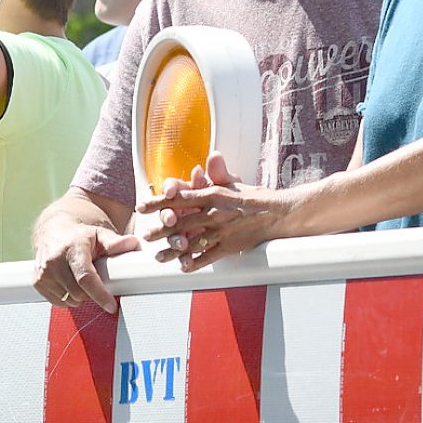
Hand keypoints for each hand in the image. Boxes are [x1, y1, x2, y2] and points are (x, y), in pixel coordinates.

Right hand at [31, 219, 136, 314]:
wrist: (53, 231)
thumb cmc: (78, 236)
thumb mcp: (99, 235)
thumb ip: (116, 243)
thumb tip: (133, 244)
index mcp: (72, 247)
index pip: (86, 277)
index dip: (99, 294)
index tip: (111, 306)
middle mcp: (55, 259)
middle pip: (79, 293)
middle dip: (92, 294)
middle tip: (97, 283)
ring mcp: (44, 272)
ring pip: (69, 300)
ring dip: (80, 297)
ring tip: (81, 281)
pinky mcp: (37, 281)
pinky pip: (57, 302)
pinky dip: (67, 299)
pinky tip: (69, 284)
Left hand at [136, 151, 286, 270]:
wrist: (279, 214)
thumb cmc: (256, 199)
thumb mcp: (234, 183)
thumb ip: (218, 173)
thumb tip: (212, 156)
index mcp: (213, 195)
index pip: (179, 198)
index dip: (158, 202)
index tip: (143, 206)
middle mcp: (214, 213)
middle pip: (180, 222)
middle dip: (160, 230)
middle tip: (146, 235)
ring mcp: (221, 232)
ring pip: (191, 242)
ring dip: (172, 250)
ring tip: (158, 256)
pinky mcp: (230, 247)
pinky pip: (208, 257)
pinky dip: (194, 263)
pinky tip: (183, 266)